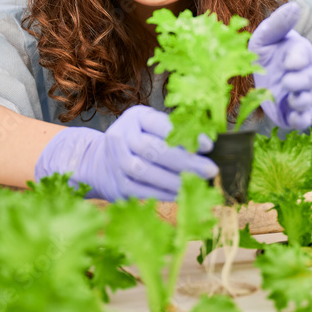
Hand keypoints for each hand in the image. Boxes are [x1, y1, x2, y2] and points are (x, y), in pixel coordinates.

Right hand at [33, 105, 217, 200]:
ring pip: (147, 172)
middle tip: (210, 170)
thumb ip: (177, 132)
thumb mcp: (153, 127)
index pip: (162, 125)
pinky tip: (182, 194)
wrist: (101, 161)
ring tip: (198, 184)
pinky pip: (142, 191)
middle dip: (186, 162)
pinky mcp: (116, 185)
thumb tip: (206, 146)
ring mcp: (115, 162)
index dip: (186, 136)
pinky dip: (164, 194)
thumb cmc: (140, 140)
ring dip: (176, 180)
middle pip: (155, 150)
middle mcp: (121, 136)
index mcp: (135, 117)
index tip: (209, 146)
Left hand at [249, 2, 311, 130]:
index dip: (298, 58)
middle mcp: (304, 75)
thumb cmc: (272, 54)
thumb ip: (278, 23)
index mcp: (299, 54)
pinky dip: (299, 120)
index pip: (304, 54)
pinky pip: (302, 120)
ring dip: (301, 100)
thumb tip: (294, 6)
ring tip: (291, 98)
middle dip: (299, 80)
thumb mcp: (269, 37)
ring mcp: (301, 94)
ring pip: (307, 99)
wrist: (275, 76)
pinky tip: (292, 118)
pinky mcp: (294, 113)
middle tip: (286, 80)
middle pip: (308, 79)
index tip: (289, 61)